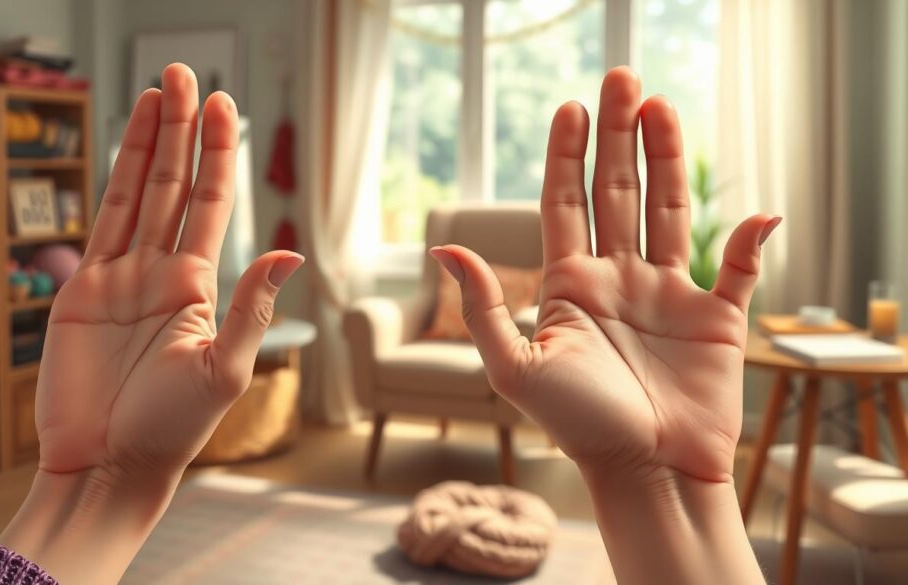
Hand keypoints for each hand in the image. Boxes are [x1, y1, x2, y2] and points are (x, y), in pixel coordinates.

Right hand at [36, 64, 302, 480]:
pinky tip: (125, 142)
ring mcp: (121, 277)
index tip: (224, 106)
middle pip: (175, 184)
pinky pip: (100, 221)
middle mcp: (163, 272)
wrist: (107, 464)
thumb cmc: (172, 430)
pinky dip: (112, 178)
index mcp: (199, 287)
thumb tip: (290, 249)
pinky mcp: (81, 290)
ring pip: (139, 192)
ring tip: (159, 88)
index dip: (217, 154)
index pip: (211, 204)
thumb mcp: (223, 370)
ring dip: (149, 140)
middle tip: (186, 73)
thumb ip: (251, 308)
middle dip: (182, 129)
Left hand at [430, 67, 778, 484]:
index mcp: (570, 286)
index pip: (564, 203)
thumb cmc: (578, 427)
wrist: (647, 473)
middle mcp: (616, 280)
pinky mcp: (714, 318)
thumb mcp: (515, 367)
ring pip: (666, 210)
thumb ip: (483, 307)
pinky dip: (747, 239)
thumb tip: (442, 247)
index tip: (569, 107)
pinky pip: (735, 268)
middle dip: (616, 136)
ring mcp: (666, 295)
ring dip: (667, 158)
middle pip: (615, 192)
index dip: (566, 156)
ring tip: (661, 105)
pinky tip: (753, 211)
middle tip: (621, 77)